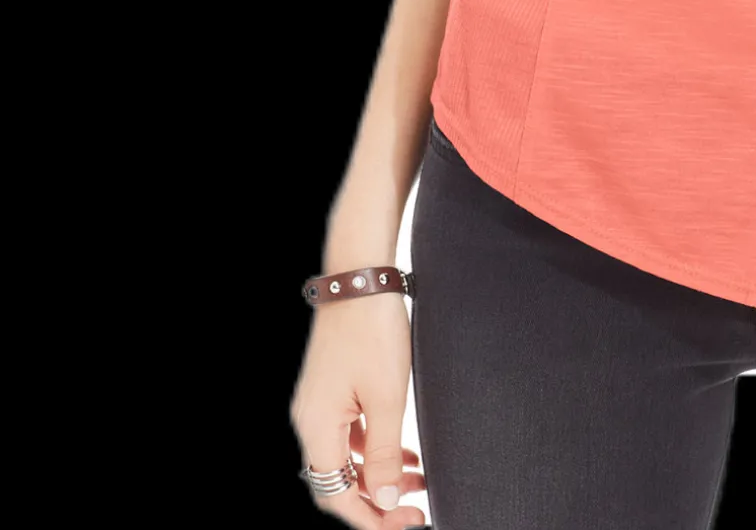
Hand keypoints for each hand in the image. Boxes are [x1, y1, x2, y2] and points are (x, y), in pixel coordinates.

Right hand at [289, 295, 427, 523]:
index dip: (372, 519)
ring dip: (379, 476)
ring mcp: (320, 404)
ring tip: (419, 482)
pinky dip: (375, 450)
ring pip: (346, 459)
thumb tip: (386, 500)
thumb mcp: (388, 396)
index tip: (408, 524)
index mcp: (317, 427)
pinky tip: (406, 453)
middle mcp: (311, 420)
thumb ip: (384, 452)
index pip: (337, 496)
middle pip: (338, 483)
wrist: (360, 276)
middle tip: (415, 511)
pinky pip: (350, 435)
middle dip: (376, 502)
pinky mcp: (332, 389)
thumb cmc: (374, 330)